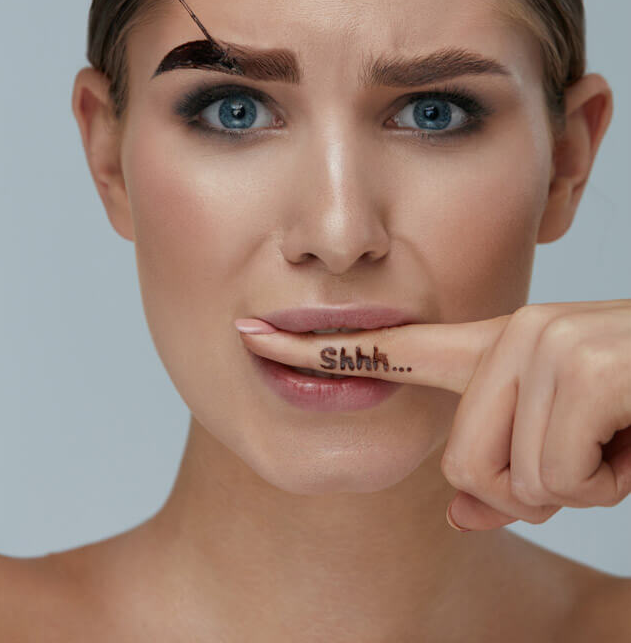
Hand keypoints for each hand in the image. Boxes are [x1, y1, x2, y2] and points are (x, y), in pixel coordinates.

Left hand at [235, 300, 630, 530]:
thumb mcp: (579, 452)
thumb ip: (512, 471)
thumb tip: (462, 514)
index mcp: (508, 350)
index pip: (397, 348)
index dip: (320, 347)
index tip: (253, 335)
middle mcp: (520, 332)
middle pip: (464, 464)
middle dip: (531, 490)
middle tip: (595, 456)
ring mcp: (553, 341)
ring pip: (510, 475)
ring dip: (579, 486)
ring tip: (621, 439)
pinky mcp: (589, 364)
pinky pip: (555, 472)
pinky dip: (606, 483)